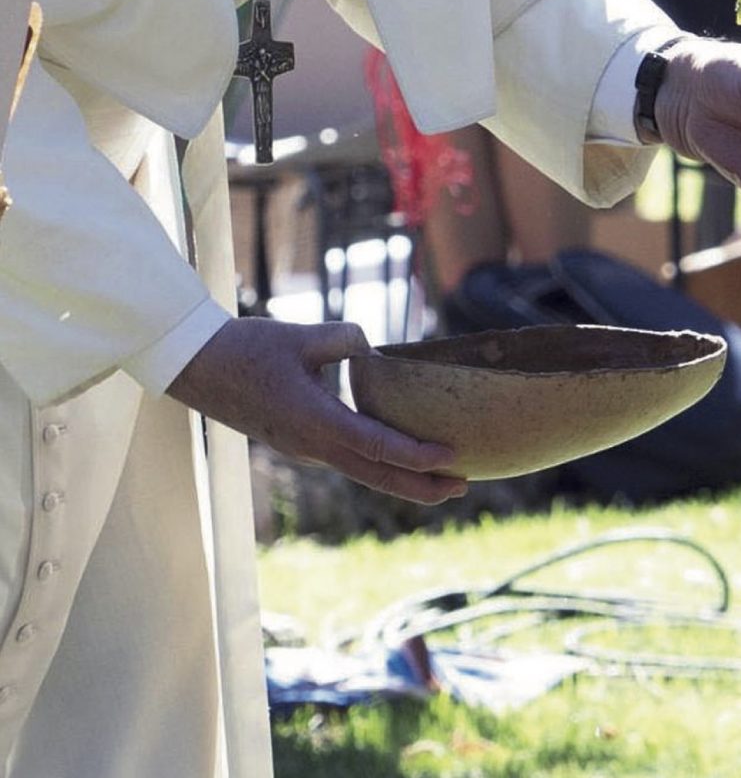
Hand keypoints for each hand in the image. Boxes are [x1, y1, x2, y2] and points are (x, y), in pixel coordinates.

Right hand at [167, 317, 465, 503]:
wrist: (194, 367)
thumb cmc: (246, 349)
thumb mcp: (302, 336)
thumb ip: (346, 340)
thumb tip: (372, 350)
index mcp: (315, 421)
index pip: (377, 446)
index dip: (417, 455)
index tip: (452, 458)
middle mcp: (311, 444)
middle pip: (375, 474)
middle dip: (421, 486)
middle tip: (464, 488)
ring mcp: (303, 448)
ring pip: (361, 471)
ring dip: (401, 479)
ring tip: (442, 481)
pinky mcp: (297, 442)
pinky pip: (346, 459)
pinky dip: (378, 464)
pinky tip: (397, 457)